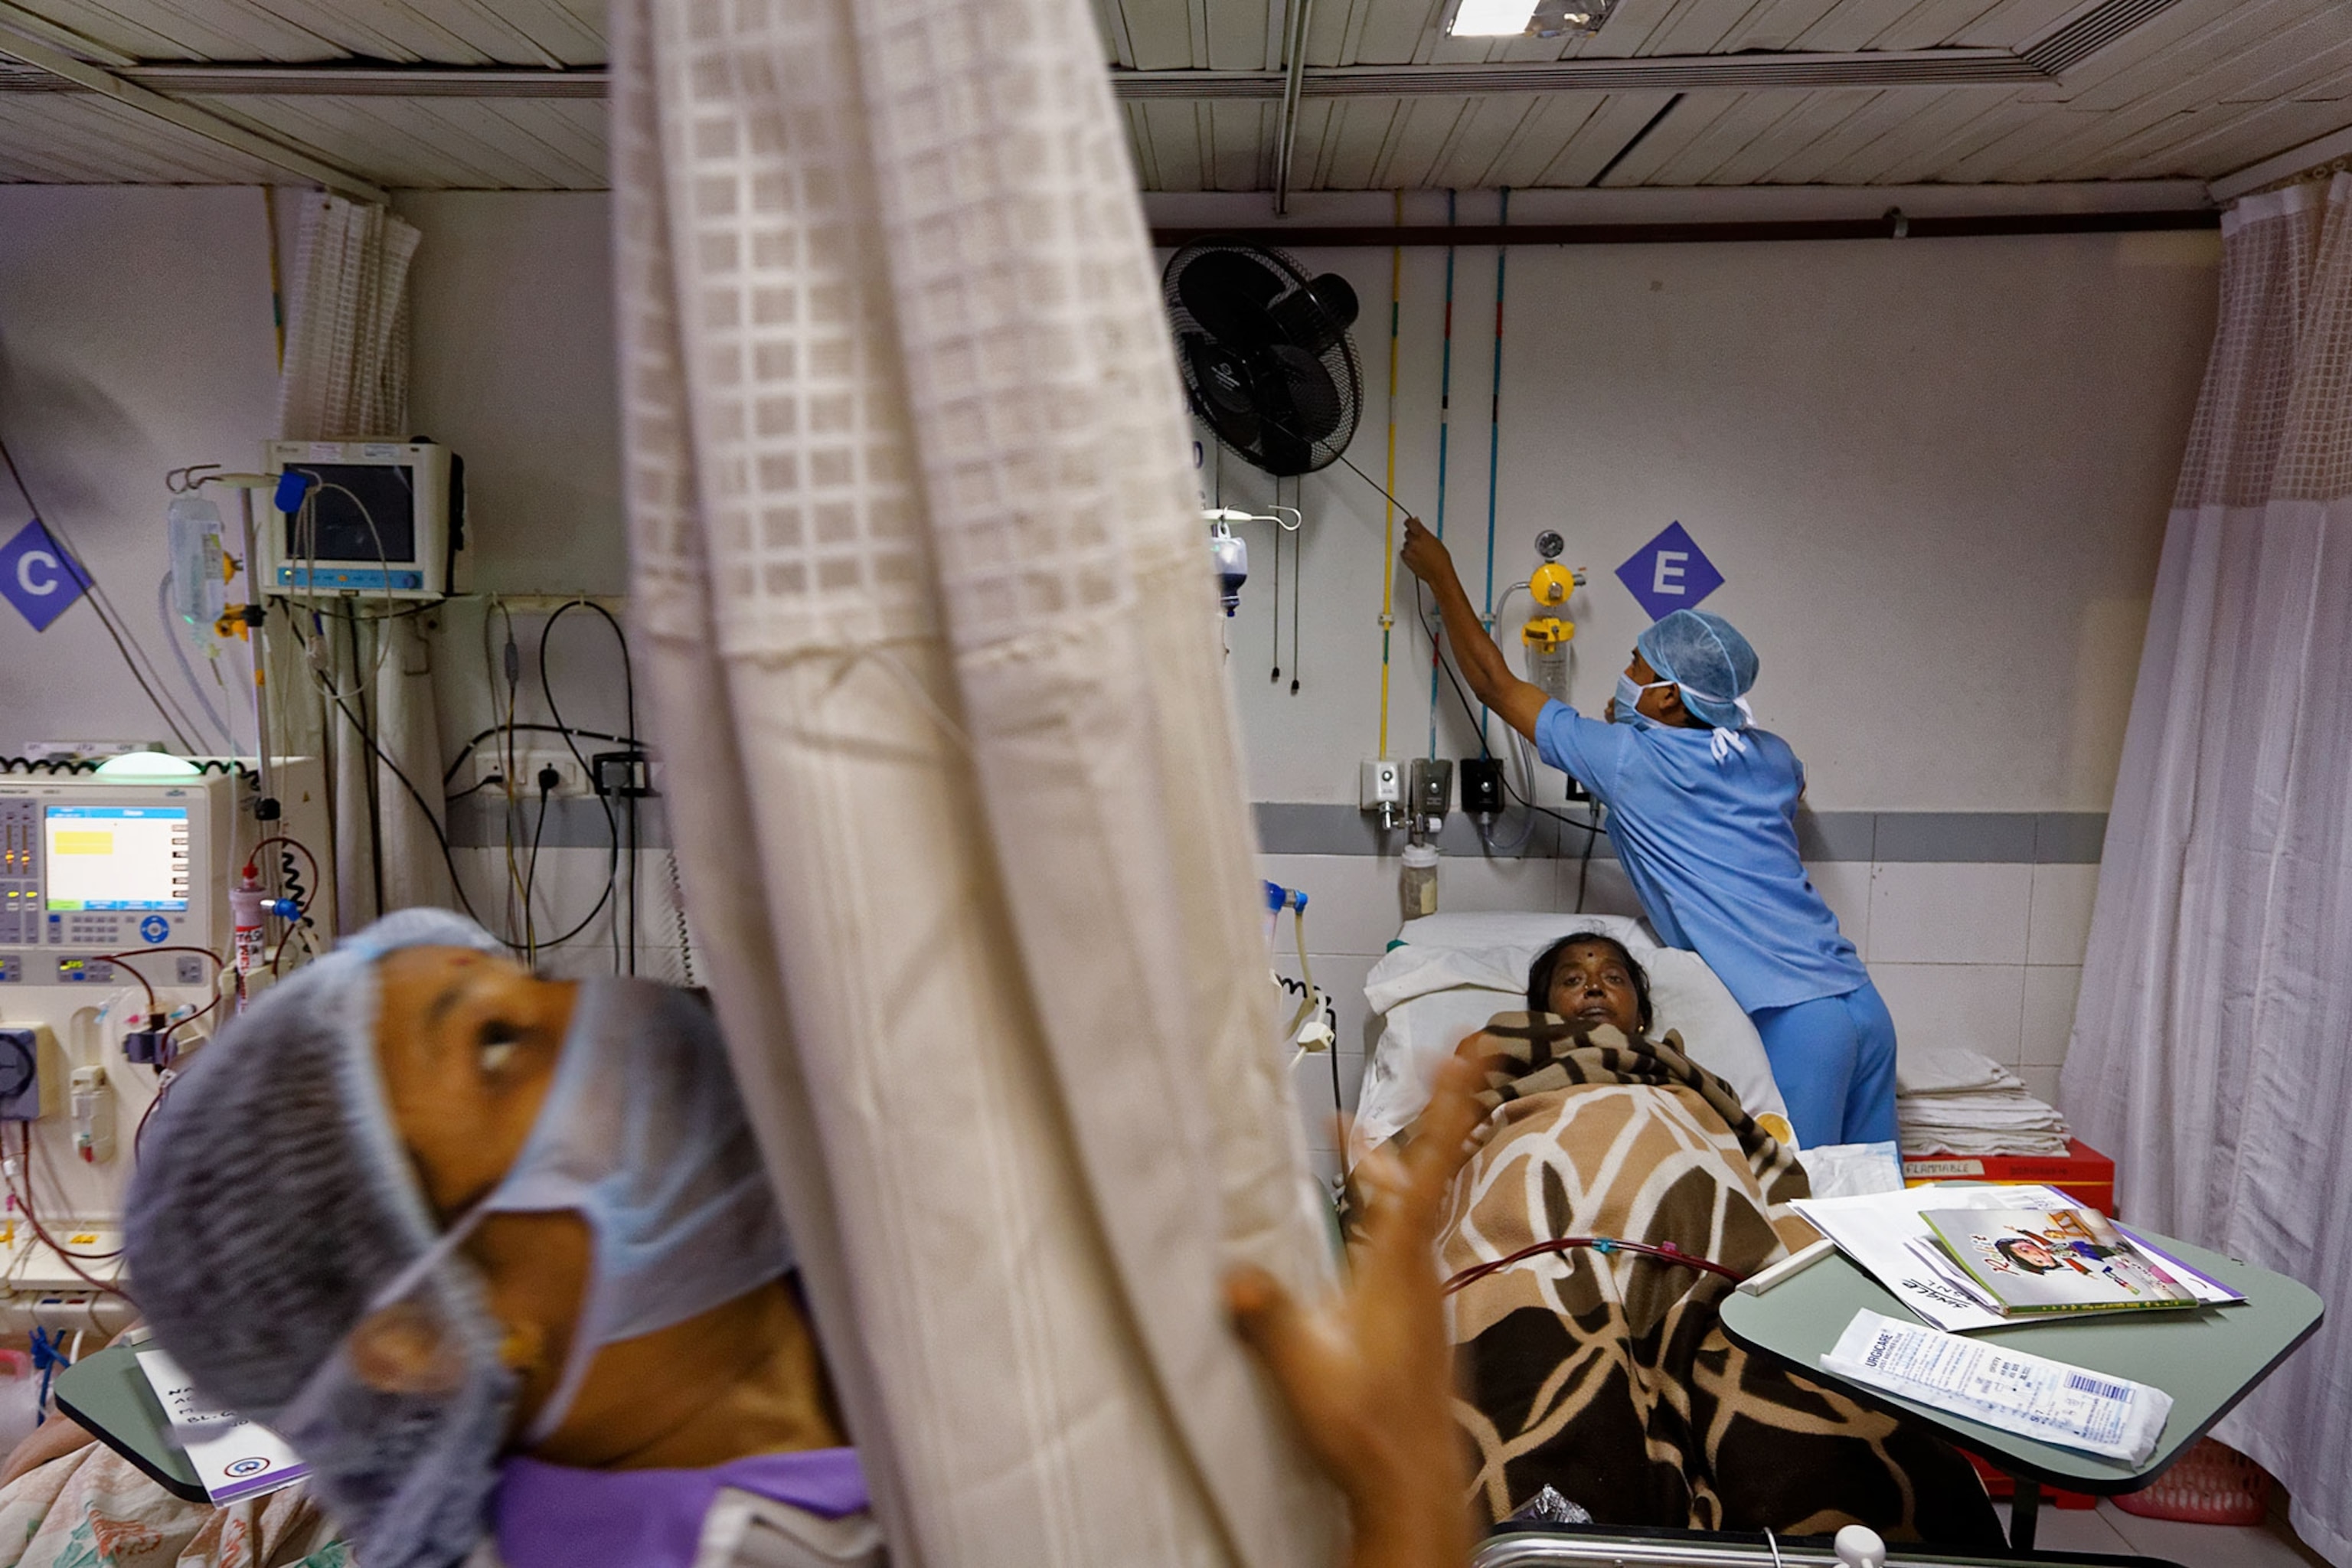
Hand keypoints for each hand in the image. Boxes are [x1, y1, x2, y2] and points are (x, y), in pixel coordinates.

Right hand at [1227, 1054, 1485, 1567]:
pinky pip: (1396, 1237)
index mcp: (1397, 1264)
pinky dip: (1377, 1205)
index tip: (1474, 1054)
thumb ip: (1271, 1318)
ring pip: (1407, 1207)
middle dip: (1434, 1113)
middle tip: (1453, 1054)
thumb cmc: (1365, 1426)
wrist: (1411, 1481)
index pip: (1425, 1168)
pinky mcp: (1408, 1313)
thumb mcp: (1306, 1369)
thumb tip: (1233, 1274)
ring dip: (1386, 1162)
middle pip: (1423, 1173)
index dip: (1449, 1108)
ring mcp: (1416, 1290)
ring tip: (1347, 1133)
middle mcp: (1416, 1267)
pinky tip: (1352, 1211)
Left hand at [1399, 516, 1455, 588]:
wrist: (1439, 573)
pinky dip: (1408, 553)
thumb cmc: (1441, 559)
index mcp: (1422, 534)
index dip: (1409, 522)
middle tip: (1420, 541)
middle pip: (1407, 533)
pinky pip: (1404, 553)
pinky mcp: (1406, 559)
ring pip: (1405, 543)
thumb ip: (1424, 531)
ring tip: (1421, 551)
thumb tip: (1417, 523)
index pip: (1410, 523)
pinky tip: (1417, 556)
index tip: (1410, 522)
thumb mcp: (1435, 540)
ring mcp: (1409, 550)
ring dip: (1411, 545)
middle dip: (1412, 535)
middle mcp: (1414, 541)